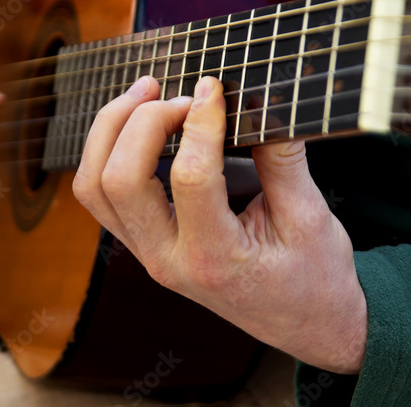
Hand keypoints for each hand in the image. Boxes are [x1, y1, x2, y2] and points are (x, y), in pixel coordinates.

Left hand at [72, 75, 367, 373]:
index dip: (200, 122)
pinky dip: (109, 151)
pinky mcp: (144, 245)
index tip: (215, 86)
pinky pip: (101, 195)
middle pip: (119, 180)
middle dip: (143, 121)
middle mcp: (169, 261)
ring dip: (112, 131)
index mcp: (216, 259)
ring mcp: (149, 256)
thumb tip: (261, 97)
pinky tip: (141, 123)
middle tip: (181, 93)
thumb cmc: (315, 275)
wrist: (307, 324)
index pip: (190, 177)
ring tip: (148, 93)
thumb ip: (282, 156)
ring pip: (95, 186)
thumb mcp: (311, 215)